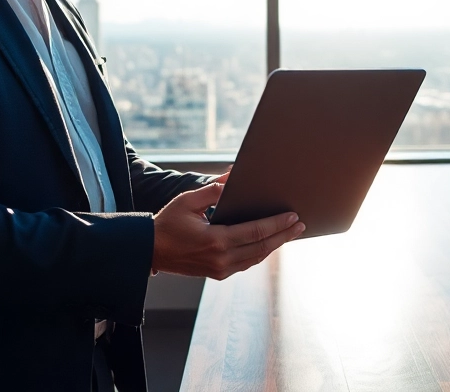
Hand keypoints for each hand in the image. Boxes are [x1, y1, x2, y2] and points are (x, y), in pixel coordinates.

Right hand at [151, 181, 304, 279]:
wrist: (149, 251)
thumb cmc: (167, 224)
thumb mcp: (188, 201)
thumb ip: (213, 189)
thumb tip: (233, 177)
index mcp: (216, 240)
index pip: (256, 232)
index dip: (277, 224)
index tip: (293, 216)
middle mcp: (222, 259)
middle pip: (262, 247)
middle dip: (284, 235)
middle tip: (300, 225)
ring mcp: (220, 269)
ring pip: (256, 258)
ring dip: (274, 246)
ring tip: (290, 233)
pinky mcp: (217, 273)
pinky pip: (246, 263)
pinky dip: (259, 252)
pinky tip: (268, 243)